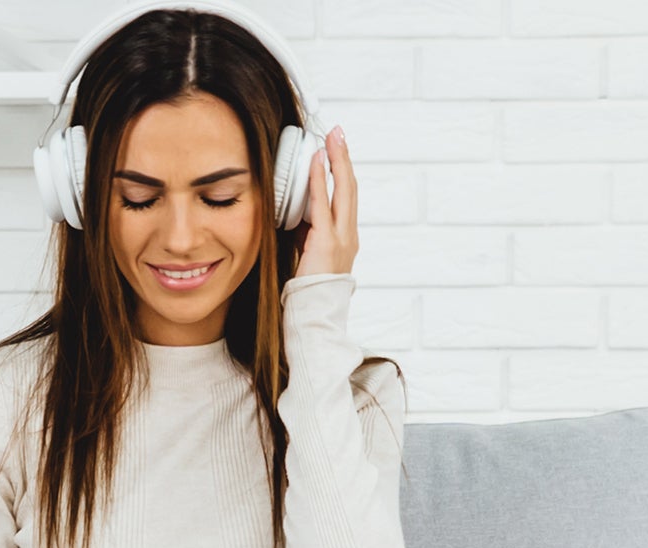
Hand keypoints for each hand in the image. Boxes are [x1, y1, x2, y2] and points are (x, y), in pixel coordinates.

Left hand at [293, 124, 356, 278]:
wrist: (314, 315)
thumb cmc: (309, 293)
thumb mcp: (309, 257)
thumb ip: (307, 235)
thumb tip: (297, 216)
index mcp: (346, 239)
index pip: (347, 198)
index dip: (343, 172)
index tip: (337, 150)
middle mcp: (349, 236)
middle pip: (350, 188)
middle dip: (344, 158)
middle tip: (338, 133)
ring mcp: (341, 238)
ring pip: (343, 191)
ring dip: (337, 161)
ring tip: (332, 138)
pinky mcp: (327, 242)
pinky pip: (323, 205)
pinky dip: (320, 180)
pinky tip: (317, 162)